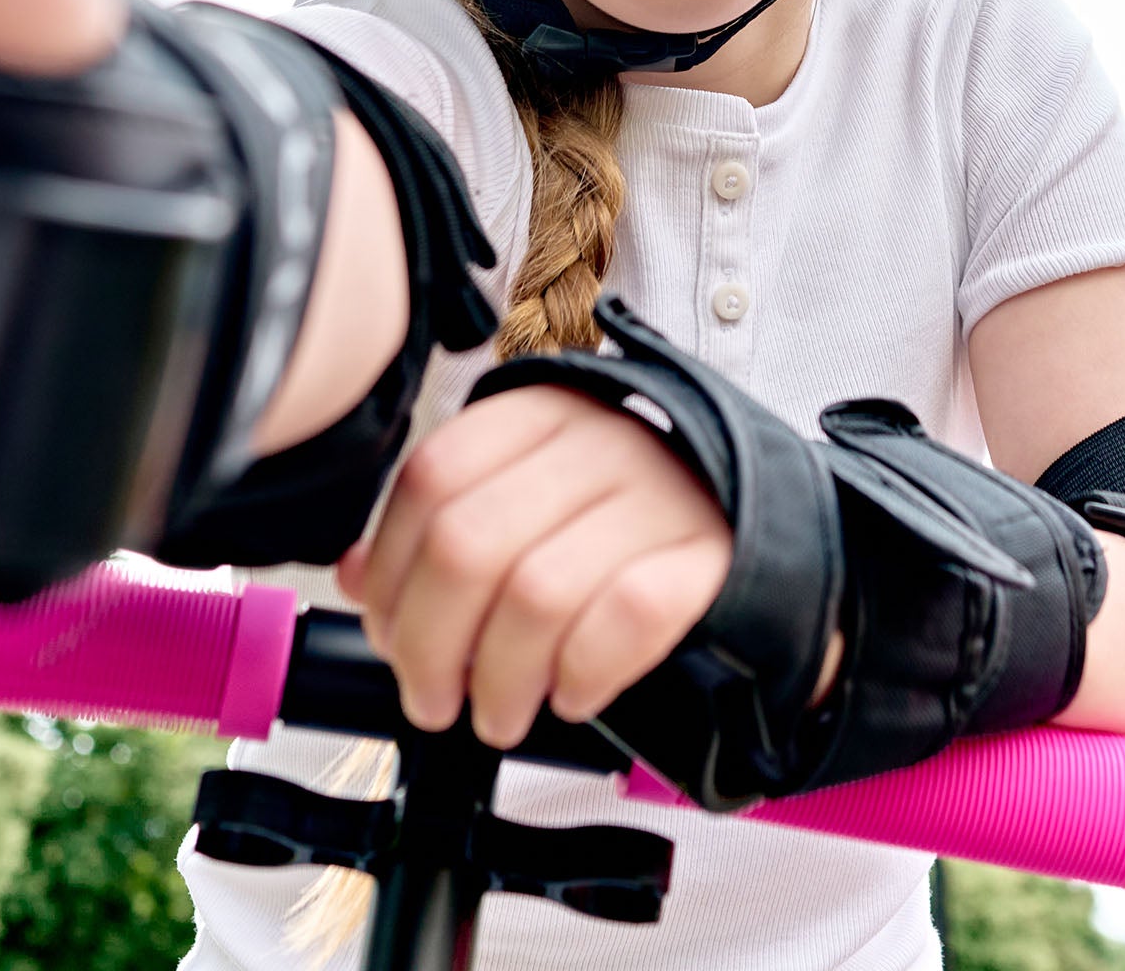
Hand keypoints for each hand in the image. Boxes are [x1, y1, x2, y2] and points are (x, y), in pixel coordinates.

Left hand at [334, 381, 735, 748]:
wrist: (766, 530)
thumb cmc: (628, 523)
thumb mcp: (532, 497)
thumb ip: (446, 525)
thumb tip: (358, 580)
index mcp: (543, 412)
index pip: (431, 478)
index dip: (391, 573)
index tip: (389, 636)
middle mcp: (600, 439)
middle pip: (468, 544)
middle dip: (429, 646)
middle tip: (435, 698)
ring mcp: (661, 493)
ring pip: (537, 593)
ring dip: (499, 679)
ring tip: (499, 713)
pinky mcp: (710, 554)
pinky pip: (624, 619)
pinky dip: (582, 673)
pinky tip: (572, 693)